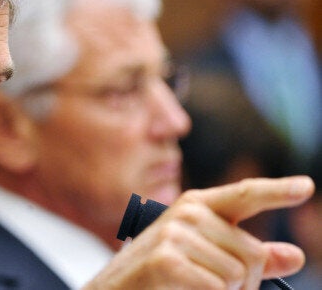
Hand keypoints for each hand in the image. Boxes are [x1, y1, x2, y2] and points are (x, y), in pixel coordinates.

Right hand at [84, 176, 313, 289]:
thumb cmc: (158, 275)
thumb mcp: (206, 260)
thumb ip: (248, 257)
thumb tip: (295, 256)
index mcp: (197, 206)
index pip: (244, 195)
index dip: (277, 190)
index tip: (307, 187)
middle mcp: (187, 212)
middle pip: (252, 253)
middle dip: (243, 283)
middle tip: (210, 288)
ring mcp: (174, 232)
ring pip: (237, 275)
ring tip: (190, 289)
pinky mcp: (165, 259)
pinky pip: (216, 287)